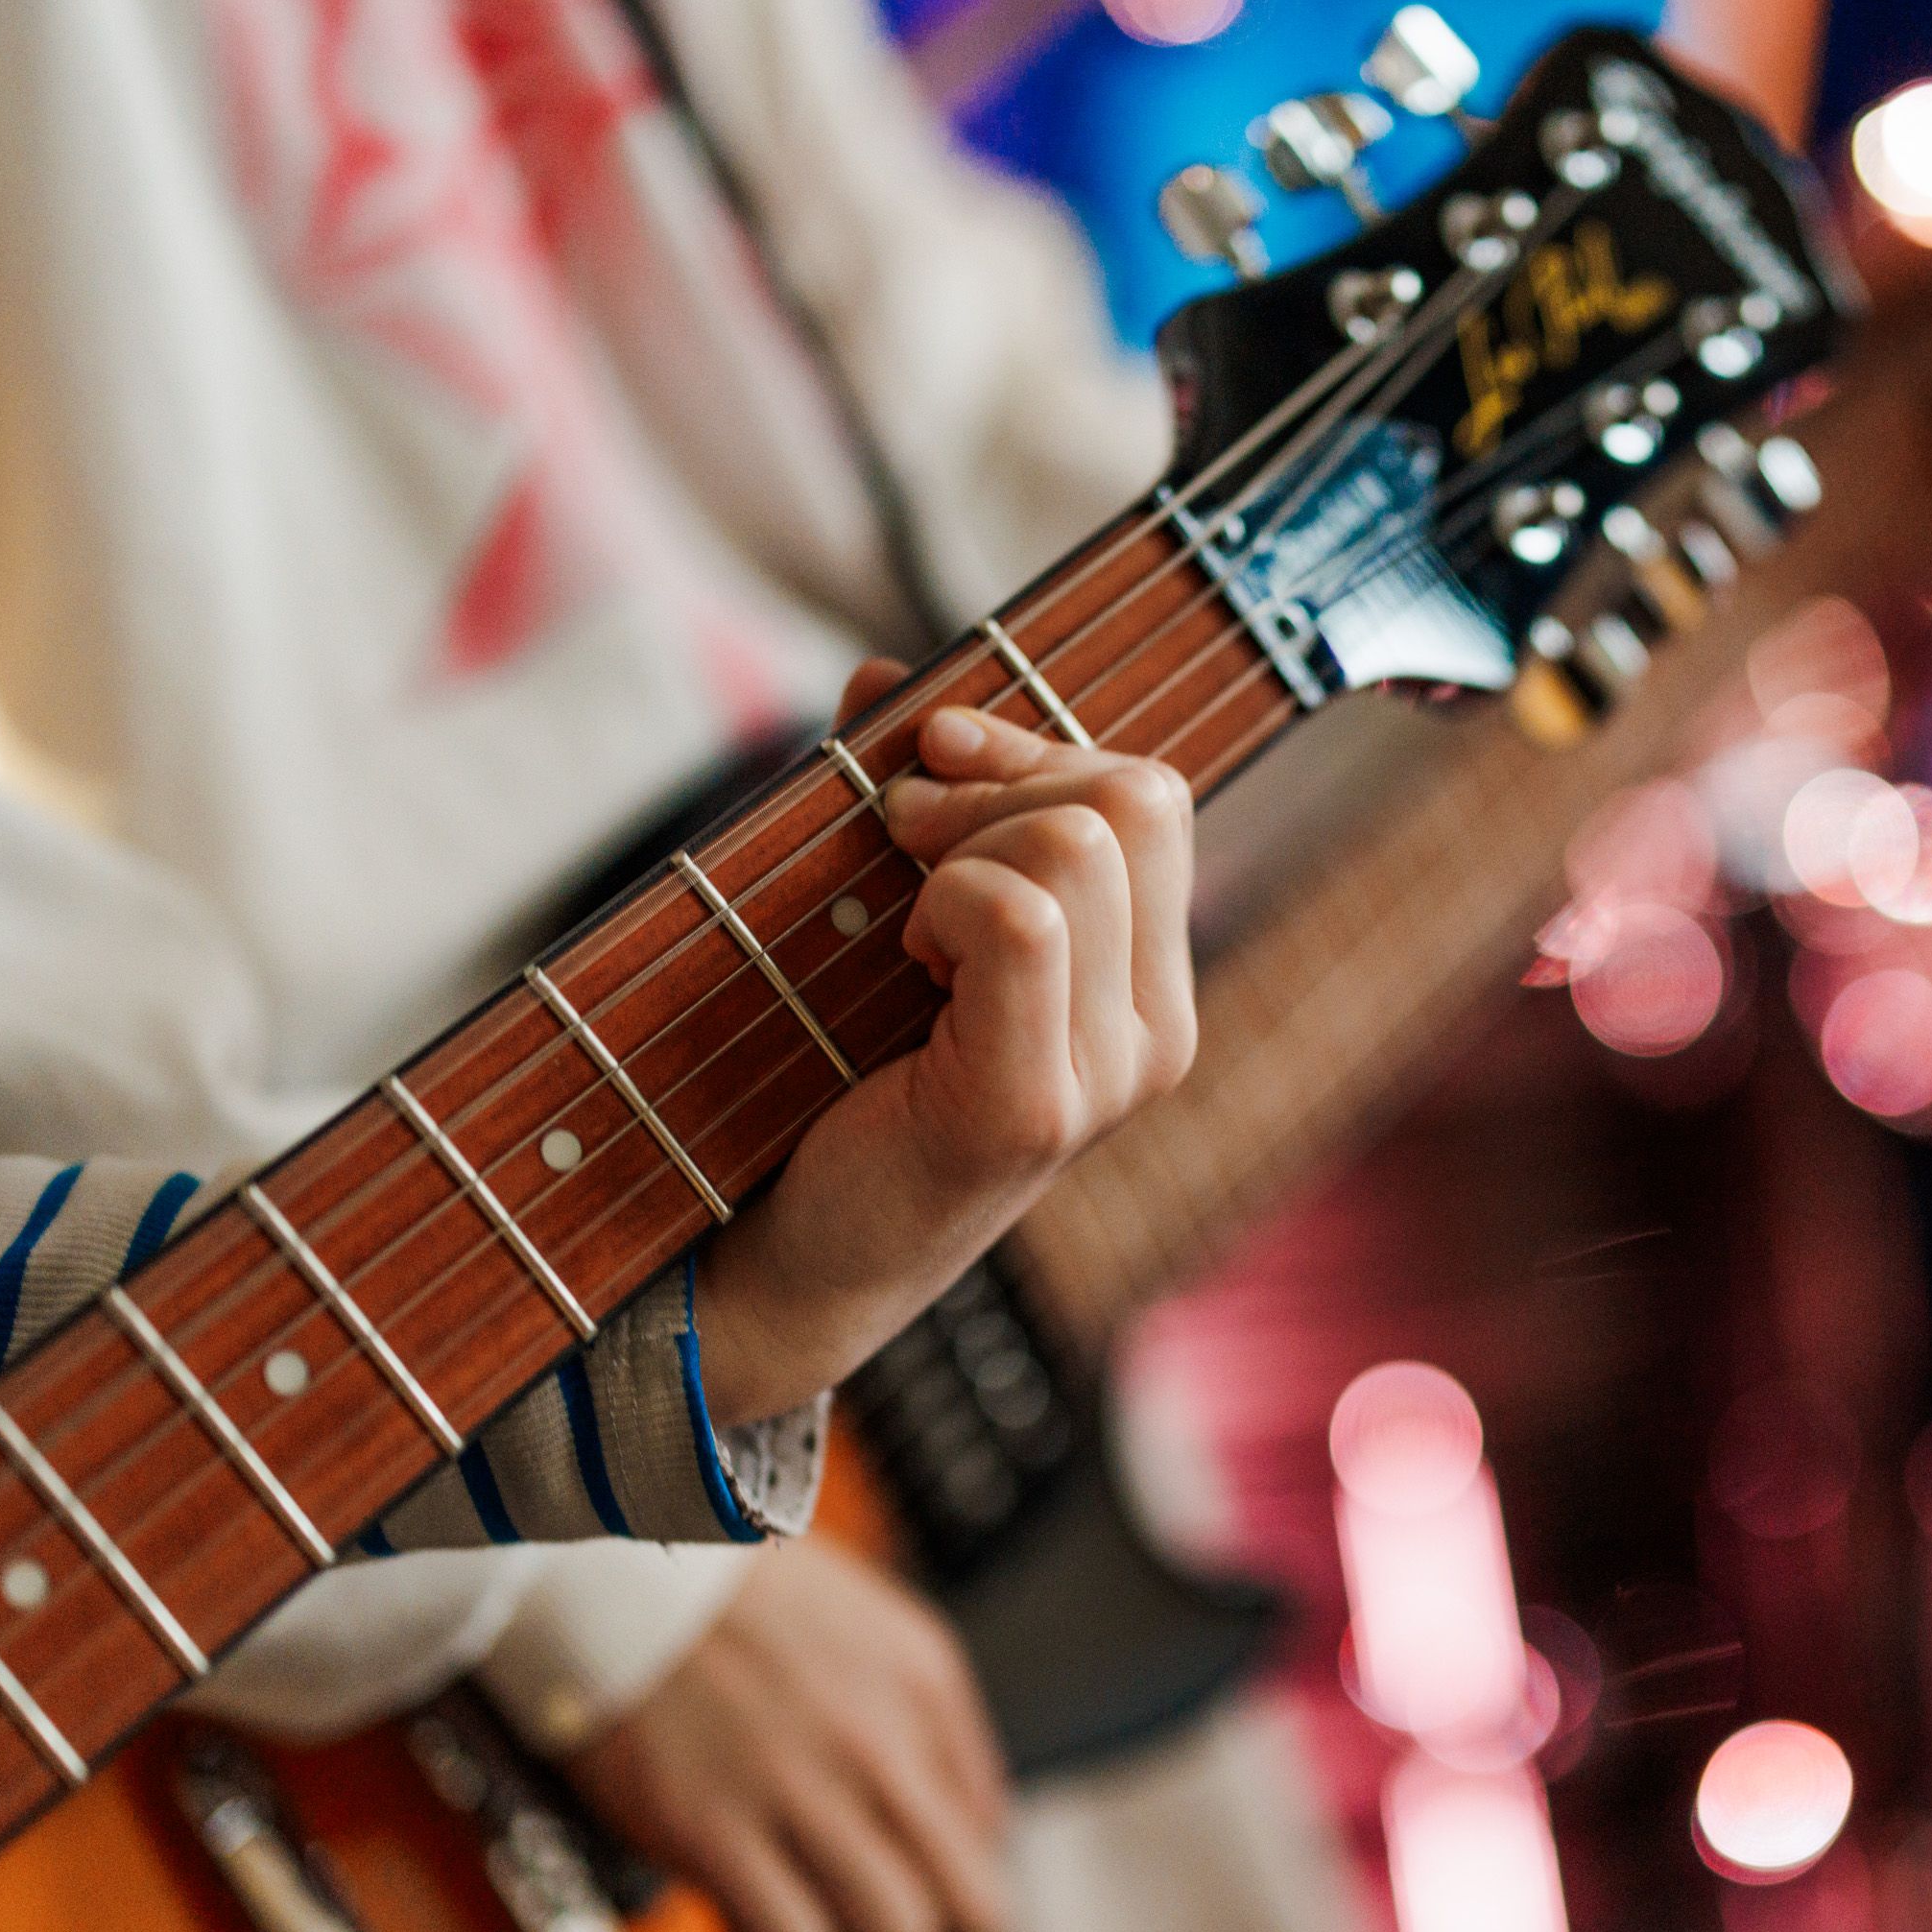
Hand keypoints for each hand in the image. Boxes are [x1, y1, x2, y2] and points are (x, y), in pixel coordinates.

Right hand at [559, 1537, 1011, 1931]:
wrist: (626, 1574)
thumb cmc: (755, 1606)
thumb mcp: (893, 1636)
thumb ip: (947, 1736)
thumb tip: (980, 1837)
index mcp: (923, 1695)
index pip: (991, 1851)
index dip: (955, 1886)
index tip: (912, 1877)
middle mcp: (875, 1748)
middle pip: (966, 1915)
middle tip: (874, 1911)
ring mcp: (794, 1794)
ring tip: (814, 1910)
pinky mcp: (710, 1832)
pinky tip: (751, 1904)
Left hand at [693, 664, 1195, 1427]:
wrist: (776, 1251)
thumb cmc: (830, 1079)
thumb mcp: (889, 913)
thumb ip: (911, 798)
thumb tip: (884, 680)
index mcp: (1147, 984)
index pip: (1150, 791)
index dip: (1033, 743)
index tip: (927, 768)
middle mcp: (1155, 1035)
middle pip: (1131, 795)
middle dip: (997, 781)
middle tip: (901, 840)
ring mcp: (1108, 1079)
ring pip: (1077, 842)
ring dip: (958, 851)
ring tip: (902, 928)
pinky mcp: (1033, 1109)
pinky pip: (1021, 921)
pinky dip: (940, 906)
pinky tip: (904, 969)